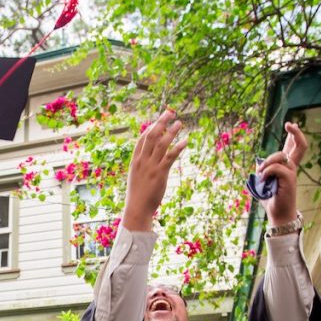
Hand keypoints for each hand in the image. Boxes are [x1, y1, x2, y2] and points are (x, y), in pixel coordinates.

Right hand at [122, 109, 186, 231]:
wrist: (137, 209)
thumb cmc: (137, 196)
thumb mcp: (136, 178)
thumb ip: (141, 166)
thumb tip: (148, 161)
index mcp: (135, 160)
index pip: (142, 139)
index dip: (151, 127)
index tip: (159, 120)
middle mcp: (142, 160)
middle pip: (152, 135)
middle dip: (160, 122)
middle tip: (169, 112)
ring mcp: (151, 166)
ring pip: (161, 143)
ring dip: (171, 131)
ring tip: (180, 123)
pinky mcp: (160, 173)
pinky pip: (170, 156)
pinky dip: (178, 147)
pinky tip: (186, 140)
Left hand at [255, 122, 307, 224]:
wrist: (279, 215)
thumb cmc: (271, 200)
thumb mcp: (264, 182)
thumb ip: (263, 170)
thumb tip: (259, 162)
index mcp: (287, 168)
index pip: (293, 148)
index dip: (293, 136)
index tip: (291, 125)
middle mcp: (292, 168)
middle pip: (300, 147)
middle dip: (296, 133)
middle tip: (290, 124)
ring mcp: (292, 173)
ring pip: (280, 156)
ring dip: (267, 162)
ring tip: (261, 173)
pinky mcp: (290, 179)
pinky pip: (276, 168)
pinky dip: (267, 172)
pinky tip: (263, 180)